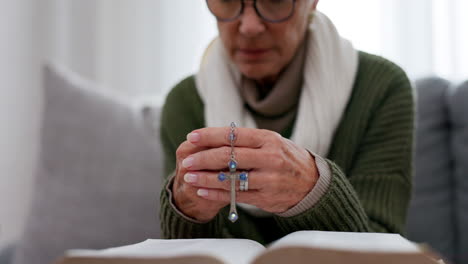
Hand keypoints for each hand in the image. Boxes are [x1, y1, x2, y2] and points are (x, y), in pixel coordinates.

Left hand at [174, 127, 318, 216]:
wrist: (312, 183)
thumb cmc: (285, 158)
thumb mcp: (271, 142)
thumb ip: (245, 140)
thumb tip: (212, 137)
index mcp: (268, 139)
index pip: (233, 135)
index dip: (209, 136)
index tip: (191, 137)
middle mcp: (270, 157)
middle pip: (229, 157)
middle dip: (203, 158)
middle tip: (187, 160)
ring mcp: (269, 179)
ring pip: (230, 179)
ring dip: (205, 179)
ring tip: (189, 177)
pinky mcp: (266, 198)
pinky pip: (236, 196)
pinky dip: (216, 193)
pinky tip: (202, 191)